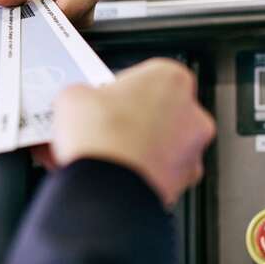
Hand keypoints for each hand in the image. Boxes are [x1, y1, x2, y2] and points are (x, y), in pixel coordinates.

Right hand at [51, 59, 215, 205]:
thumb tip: (79, 102)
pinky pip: (156, 172)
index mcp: (171, 78)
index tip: (101, 99)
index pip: (145, 75)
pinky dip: (136, 172)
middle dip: (127, 119)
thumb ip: (82, 93)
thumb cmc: (101, 137)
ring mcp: (190, 150)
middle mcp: (191, 113)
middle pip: (155, 110)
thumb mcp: (73, 95)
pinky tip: (108, 173)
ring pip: (157, 143)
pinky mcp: (182, 183)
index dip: (118, 88)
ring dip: (132, 147)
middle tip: (98, 126)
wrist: (106, 188)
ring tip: (97, 154)